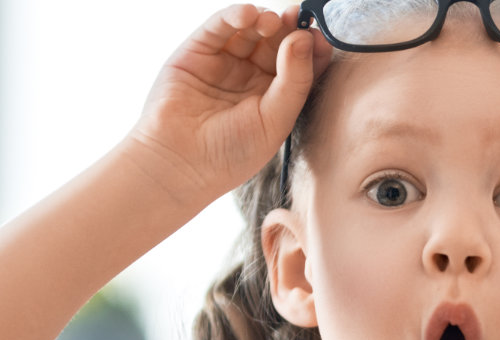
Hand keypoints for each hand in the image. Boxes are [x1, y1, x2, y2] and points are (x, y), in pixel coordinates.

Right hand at [128, 4, 332, 202]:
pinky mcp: (197, 52)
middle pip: (277, 42)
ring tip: (271, 21)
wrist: (179, 164)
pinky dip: (234, 15)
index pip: (300, 64)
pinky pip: (218, 27)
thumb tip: (306, 38)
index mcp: (275, 96)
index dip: (311, 48)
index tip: (321, 35)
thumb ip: (295, 80)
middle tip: (298, 18)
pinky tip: (248, 15)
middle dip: (289, 28)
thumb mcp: (275, 120)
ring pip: (250, 30)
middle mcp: (250, 77)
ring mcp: (224, 62)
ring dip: (264, 19)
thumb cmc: (230, 154)